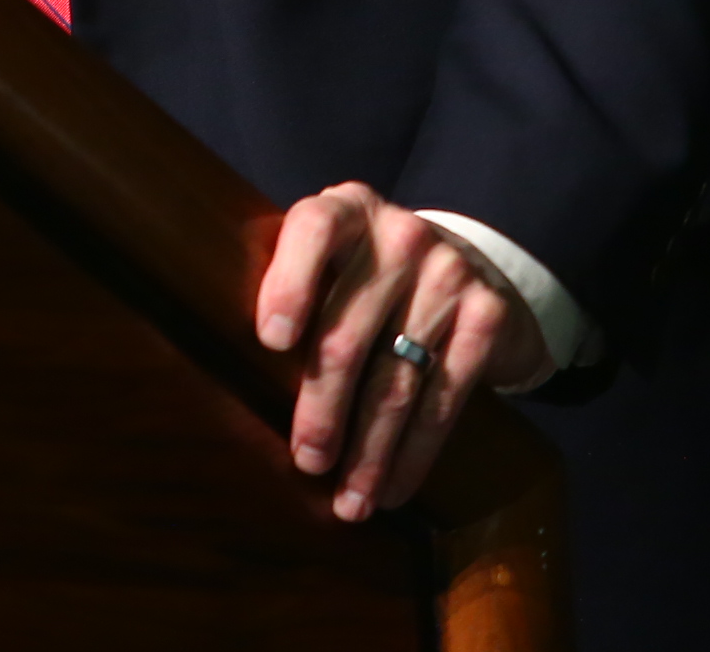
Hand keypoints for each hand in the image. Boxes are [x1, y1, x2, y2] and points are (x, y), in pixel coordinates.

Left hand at [253, 183, 549, 521]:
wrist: (471, 265)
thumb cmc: (367, 274)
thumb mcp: (332, 257)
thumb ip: (289, 285)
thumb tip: (223, 367)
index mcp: (346, 209)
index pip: (314, 230)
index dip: (290, 282)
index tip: (270, 341)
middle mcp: (400, 235)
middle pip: (348, 333)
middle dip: (323, 408)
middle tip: (306, 462)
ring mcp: (448, 273)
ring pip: (397, 379)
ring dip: (369, 450)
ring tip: (348, 500)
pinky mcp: (486, 316)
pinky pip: (444, 398)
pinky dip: (416, 453)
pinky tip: (393, 487)